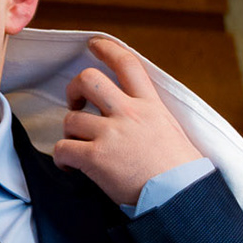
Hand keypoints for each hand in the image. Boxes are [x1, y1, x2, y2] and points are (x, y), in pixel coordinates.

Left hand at [51, 37, 201, 207]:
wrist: (180, 197)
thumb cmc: (180, 171)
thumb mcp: (170, 129)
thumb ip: (149, 115)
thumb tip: (131, 111)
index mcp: (150, 105)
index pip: (127, 63)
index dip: (107, 49)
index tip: (94, 45)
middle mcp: (129, 113)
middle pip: (88, 79)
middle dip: (74, 89)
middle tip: (76, 103)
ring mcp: (111, 134)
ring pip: (71, 118)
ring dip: (70, 131)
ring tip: (79, 145)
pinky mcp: (96, 158)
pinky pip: (63, 148)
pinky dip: (62, 157)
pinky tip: (71, 166)